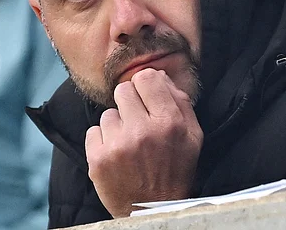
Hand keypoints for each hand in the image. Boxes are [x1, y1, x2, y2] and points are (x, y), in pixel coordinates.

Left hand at [85, 68, 203, 217]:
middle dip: (130, 103)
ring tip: (129, 144)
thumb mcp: (193, 136)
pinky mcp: (98, 159)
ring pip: (108, 113)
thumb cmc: (175, 170)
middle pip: (124, 90)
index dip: (146, 86)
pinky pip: (93, 131)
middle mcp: (143, 131)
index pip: (146, 78)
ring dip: (117, 125)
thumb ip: (180, 101)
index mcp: (169, 122)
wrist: (153, 210)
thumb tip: (158, 75)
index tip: (147, 98)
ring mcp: (118, 145)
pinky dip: (102, 141)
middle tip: (137, 122)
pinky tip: (116, 154)